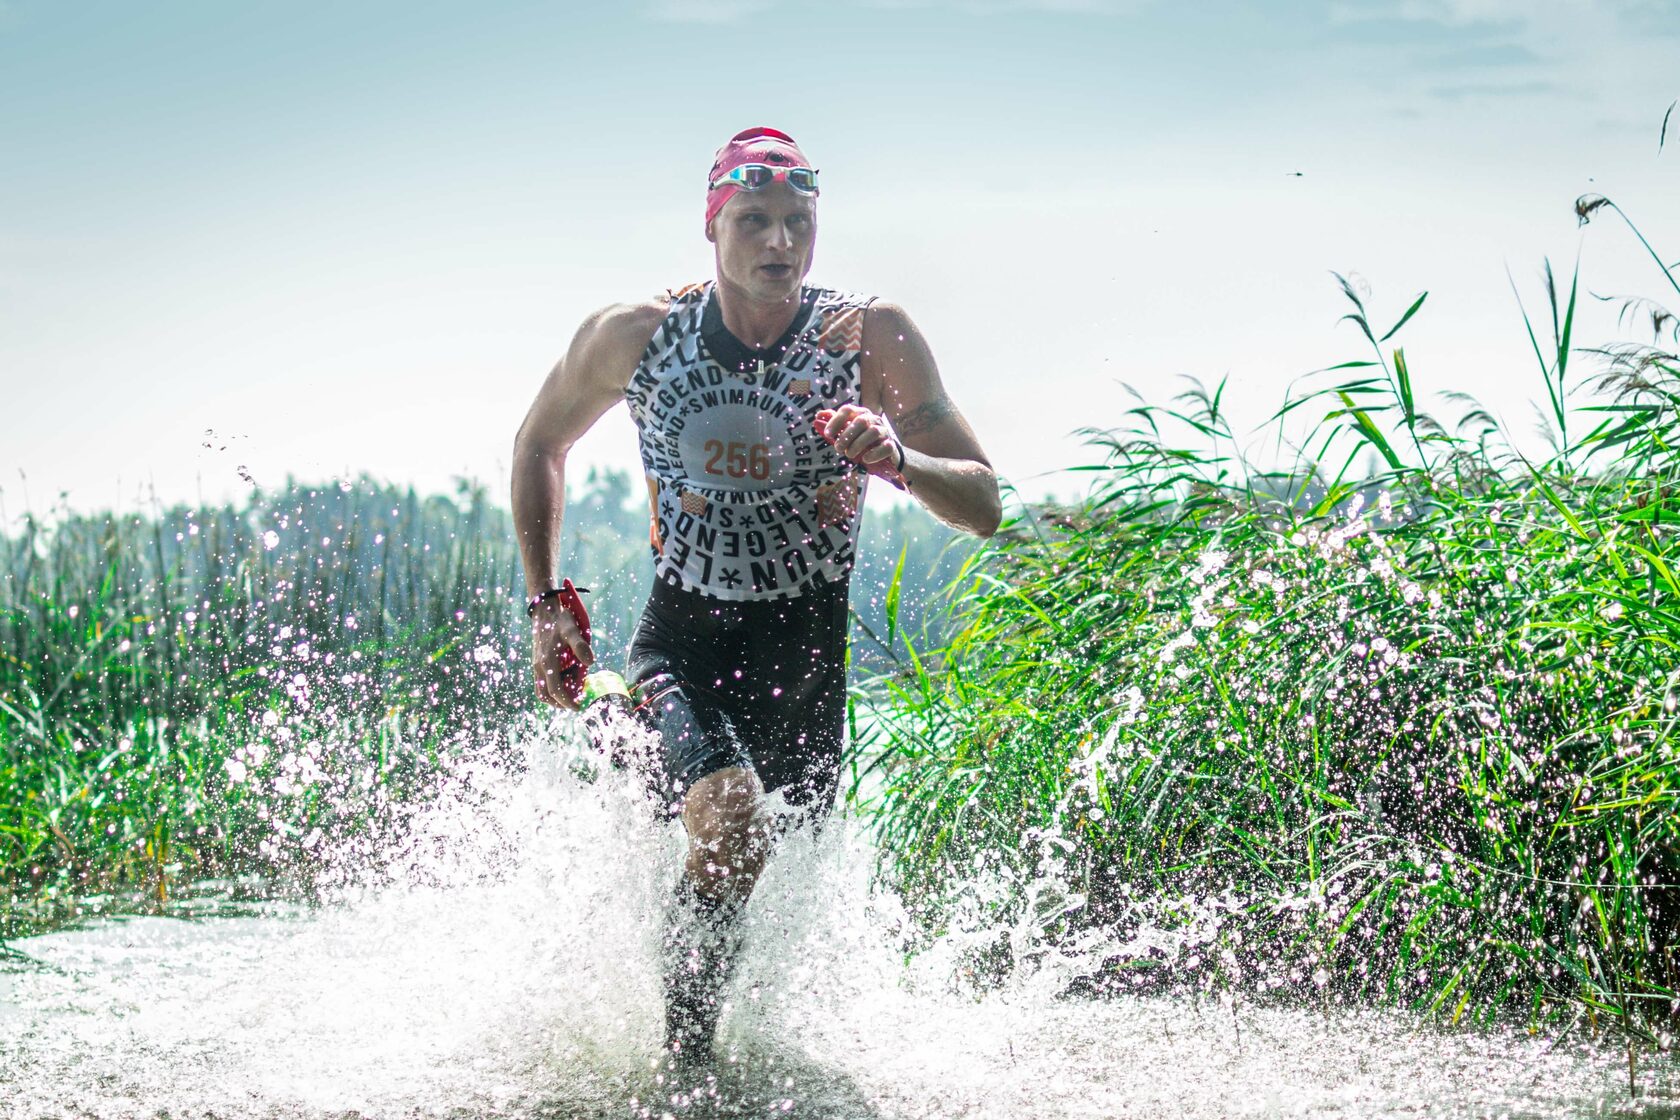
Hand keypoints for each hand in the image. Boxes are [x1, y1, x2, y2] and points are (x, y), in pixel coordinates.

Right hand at [531, 579, 594, 709]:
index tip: (578, 707)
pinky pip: (542, 682)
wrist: (544, 610)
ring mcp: (537, 665)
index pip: (555, 690)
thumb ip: (581, 646)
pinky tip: (567, 679)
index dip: (566, 702)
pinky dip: (552, 687)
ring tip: (573, 692)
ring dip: (555, 696)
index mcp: (547, 662)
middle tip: (577, 703)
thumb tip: (591, 662)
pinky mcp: (537, 662)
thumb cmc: (560, 620)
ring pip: (542, 690)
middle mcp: (539, 666)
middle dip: (561, 702)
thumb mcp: (573, 630)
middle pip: (546, 695)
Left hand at [814, 405, 907, 488]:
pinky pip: (884, 446)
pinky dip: (873, 453)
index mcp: (861, 414)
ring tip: (849, 455)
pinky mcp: (891, 445)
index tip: (827, 434)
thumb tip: (818, 416)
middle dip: (846, 435)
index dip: (836, 420)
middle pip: (861, 421)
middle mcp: (874, 420)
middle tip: (837, 448)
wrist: (885, 455)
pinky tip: (865, 459)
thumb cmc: (862, 444)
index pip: (848, 410)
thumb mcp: (847, 435)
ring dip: (858, 444)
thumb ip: (835, 426)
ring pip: (872, 432)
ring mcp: (884, 432)